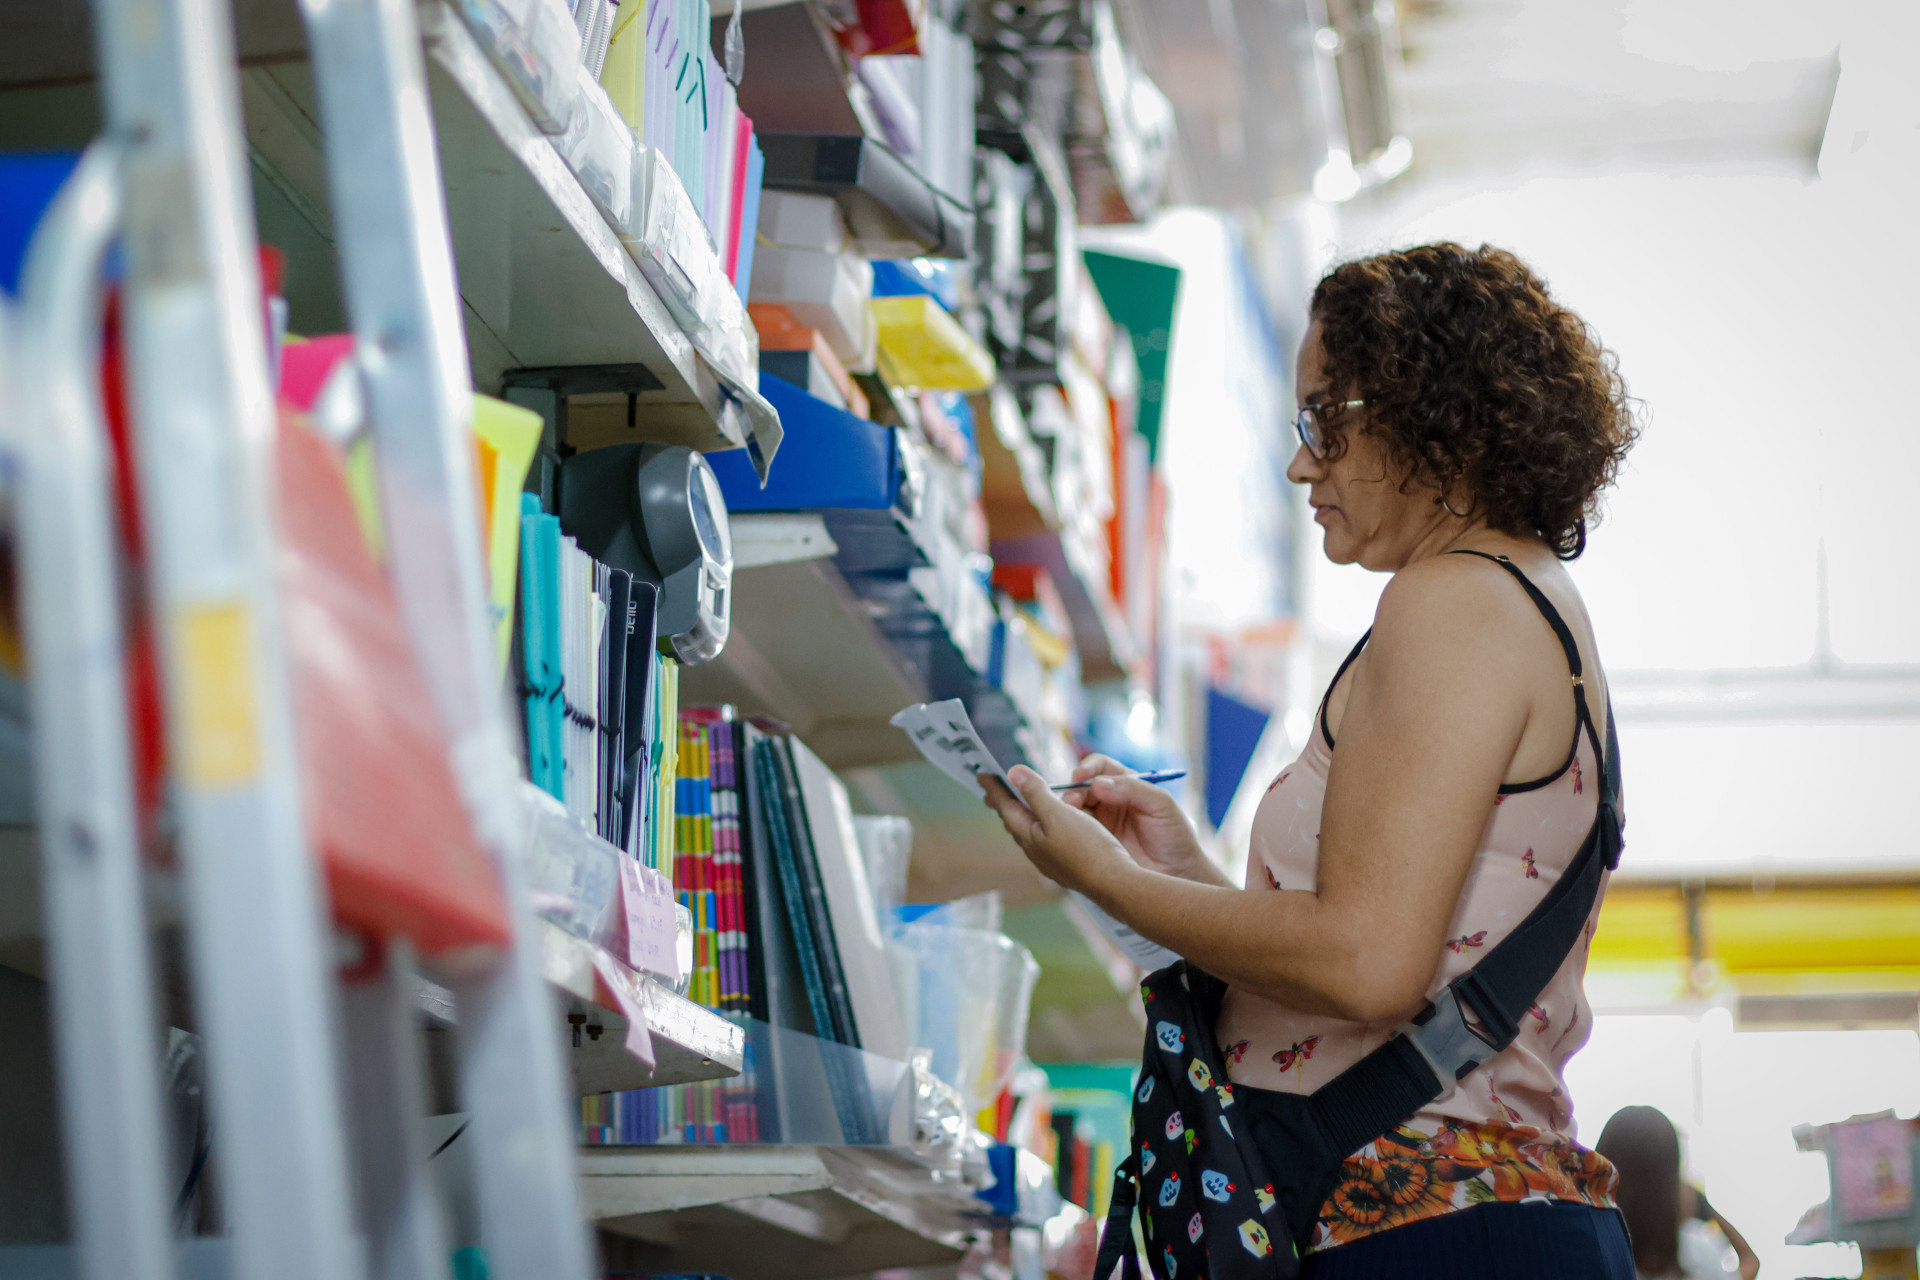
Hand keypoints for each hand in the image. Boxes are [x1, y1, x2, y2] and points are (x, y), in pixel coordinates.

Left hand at [981, 765, 1140, 898]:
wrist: (1113, 882)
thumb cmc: (1087, 848)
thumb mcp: (1058, 813)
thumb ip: (1035, 793)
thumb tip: (1013, 773)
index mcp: (1029, 836)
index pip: (1006, 807)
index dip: (995, 789)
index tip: (982, 774)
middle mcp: (1035, 850)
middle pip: (1014, 822)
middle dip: (1004, 804)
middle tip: (993, 791)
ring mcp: (1050, 860)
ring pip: (1029, 833)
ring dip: (1021, 816)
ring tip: (1018, 806)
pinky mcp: (1065, 864)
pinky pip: (1044, 840)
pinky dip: (1040, 826)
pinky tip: (1048, 827)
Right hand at [1059, 754, 1208, 879]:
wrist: (1178, 875)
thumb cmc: (1175, 838)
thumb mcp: (1161, 805)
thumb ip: (1133, 789)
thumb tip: (1097, 783)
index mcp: (1128, 784)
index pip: (1101, 767)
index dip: (1088, 768)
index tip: (1081, 776)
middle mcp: (1111, 799)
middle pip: (1082, 786)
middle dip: (1074, 790)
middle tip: (1071, 801)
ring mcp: (1100, 821)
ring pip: (1074, 808)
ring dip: (1068, 809)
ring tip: (1069, 817)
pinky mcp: (1094, 842)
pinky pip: (1075, 830)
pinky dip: (1069, 828)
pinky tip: (1070, 832)